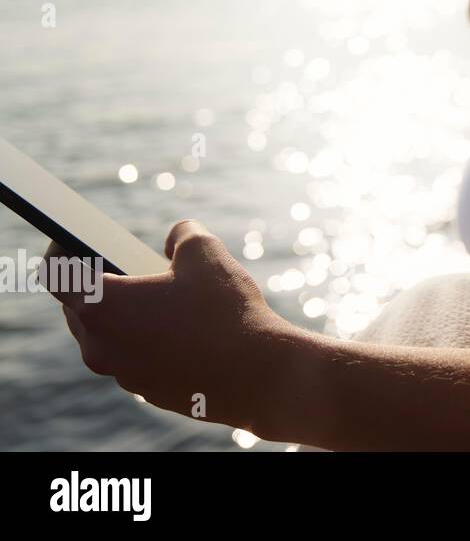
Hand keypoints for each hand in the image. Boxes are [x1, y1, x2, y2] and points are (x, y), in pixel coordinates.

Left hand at [43, 219, 287, 430]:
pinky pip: (133, 357)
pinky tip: (180, 325)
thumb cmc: (226, 311)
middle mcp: (100, 345)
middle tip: (124, 261)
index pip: (55, 275)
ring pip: (107, 334)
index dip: (61, 250)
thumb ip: (182, 234)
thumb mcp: (206, 252)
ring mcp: (122, 373)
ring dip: (124, 313)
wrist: (259, 374)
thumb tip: (175, 239)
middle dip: (98, 282)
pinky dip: (146, 338)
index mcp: (101, 306)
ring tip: (156, 292)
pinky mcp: (146, 390)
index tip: (75, 239)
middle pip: (78, 307)